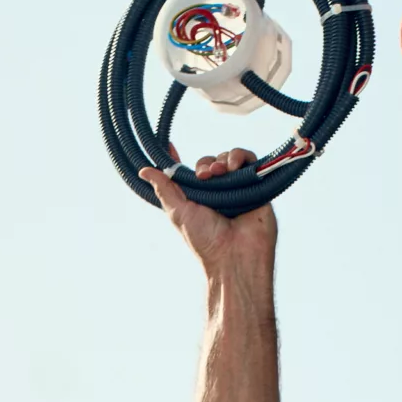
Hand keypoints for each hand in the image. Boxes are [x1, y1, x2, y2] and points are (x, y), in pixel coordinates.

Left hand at [140, 149, 277, 279]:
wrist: (235, 256)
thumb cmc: (206, 241)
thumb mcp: (179, 213)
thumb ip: (164, 190)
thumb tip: (144, 170)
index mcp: (200, 198)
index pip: (190, 172)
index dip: (178, 158)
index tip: (168, 146)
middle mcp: (219, 192)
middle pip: (210, 162)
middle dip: (205, 164)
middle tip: (203, 176)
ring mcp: (238, 188)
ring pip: (229, 159)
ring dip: (222, 160)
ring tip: (219, 173)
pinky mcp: (257, 185)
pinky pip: (250, 161)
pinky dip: (240, 157)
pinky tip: (233, 167)